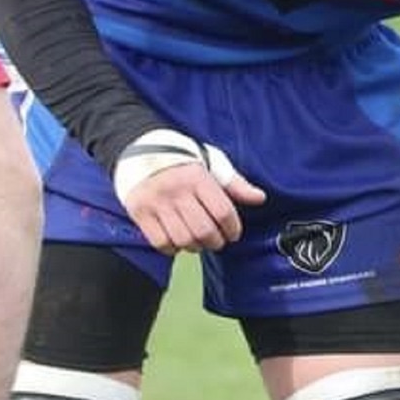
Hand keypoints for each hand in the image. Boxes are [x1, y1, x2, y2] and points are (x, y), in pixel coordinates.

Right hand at [112, 128, 267, 254]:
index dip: (233, 228)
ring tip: (199, 243)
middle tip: (217, 242)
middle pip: (204, 230)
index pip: (222, 212)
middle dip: (216, 242)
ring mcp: (156, 203)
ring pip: (183, 239)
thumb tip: (260, 198)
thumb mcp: (212, 164)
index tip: (234, 235)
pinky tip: (178, 243)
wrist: (140, 151)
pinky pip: (160, 242)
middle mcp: (177, 191)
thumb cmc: (184, 161)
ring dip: (195, 247)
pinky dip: (172, 249)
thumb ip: (235, 183)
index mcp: (198, 178)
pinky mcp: (139, 213)